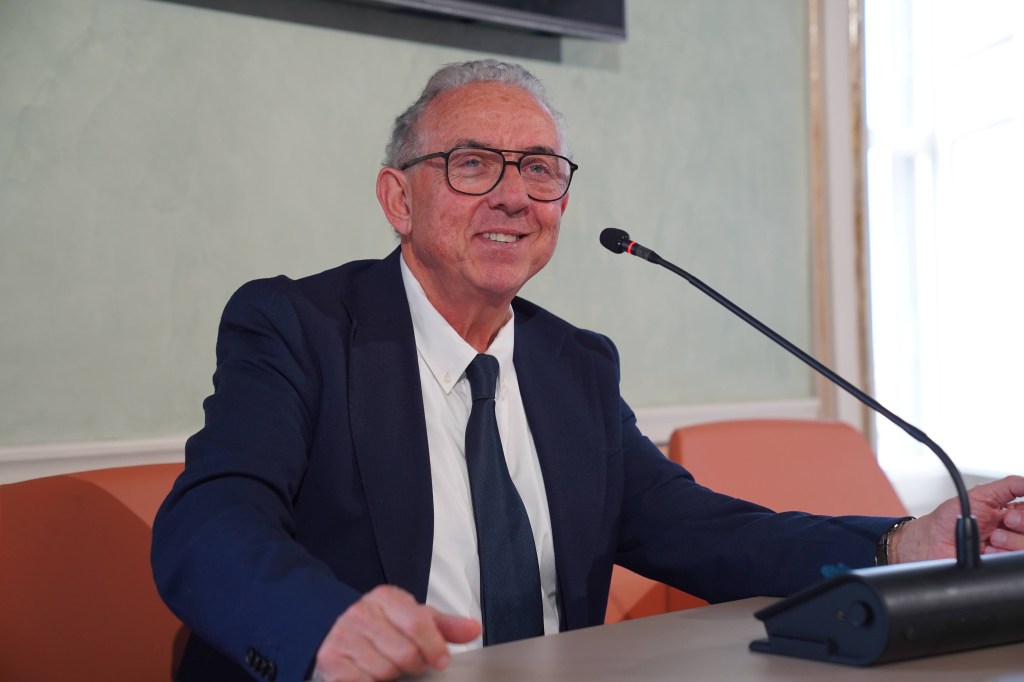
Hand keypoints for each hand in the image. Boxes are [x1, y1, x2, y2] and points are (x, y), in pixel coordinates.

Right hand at [312, 585, 480, 681]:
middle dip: (413, 663)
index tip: (441, 660)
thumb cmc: (382, 624)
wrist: (338, 628)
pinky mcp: (331, 660)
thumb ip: (445, 625)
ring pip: (384, 671)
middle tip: (411, 662)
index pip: (417, 623)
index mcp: (385, 598)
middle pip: (403, 653)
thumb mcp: (413, 617)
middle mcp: (361, 614)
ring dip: (392, 675)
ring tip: (388, 664)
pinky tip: (372, 673)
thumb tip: (473, 629)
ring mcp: (343, 637)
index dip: (434, 647)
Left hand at [888, 475, 1023, 562]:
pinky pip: (1014, 562)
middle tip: (1006, 522)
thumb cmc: (949, 519)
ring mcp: (1007, 549)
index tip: (1014, 512)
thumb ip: (1007, 486)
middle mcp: (1012, 532)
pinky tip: (988, 550)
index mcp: (1011, 513)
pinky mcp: (1000, 564)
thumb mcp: (980, 495)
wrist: (931, 543)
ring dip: (1012, 541)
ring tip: (992, 538)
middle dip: (1023, 524)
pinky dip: (1002, 554)